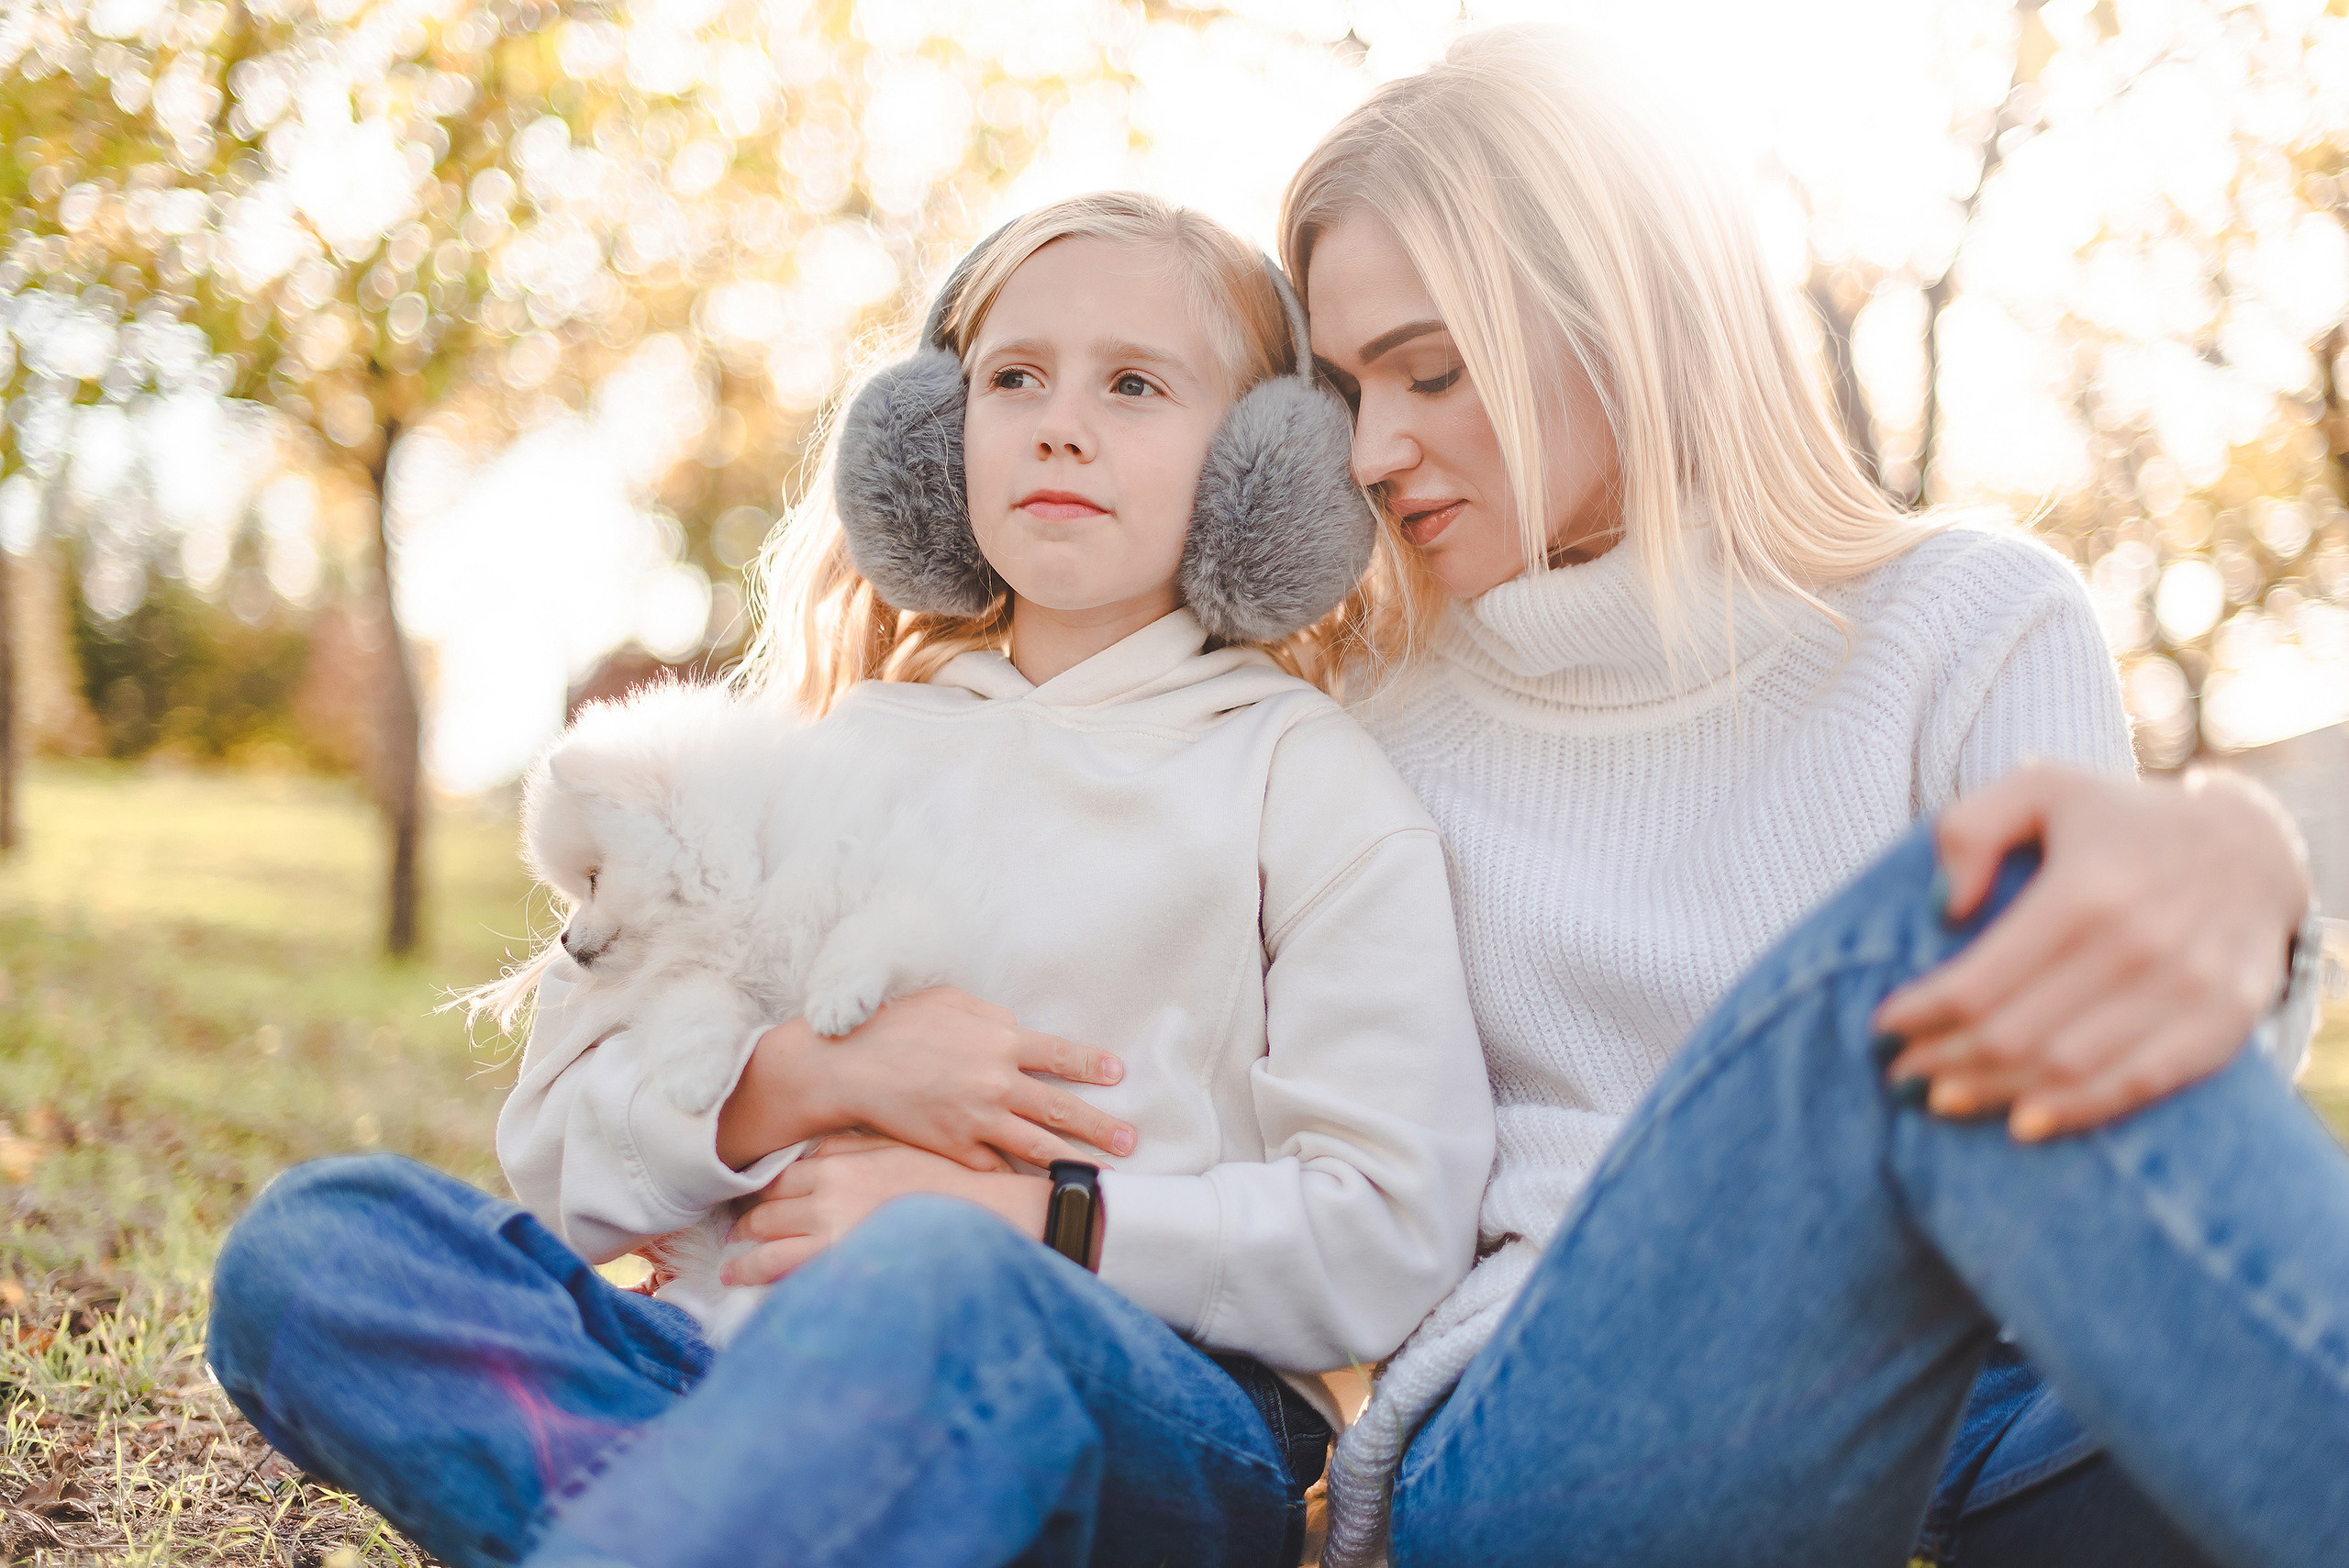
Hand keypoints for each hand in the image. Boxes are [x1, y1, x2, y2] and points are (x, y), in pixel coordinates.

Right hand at [716, 988, 1134, 1172]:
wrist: (846, 1067)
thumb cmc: (894, 1025)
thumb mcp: (949, 1001)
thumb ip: (991, 1016)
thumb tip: (1017, 1029)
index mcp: (999, 1041)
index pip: (1061, 1056)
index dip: (1093, 1066)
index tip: (1117, 1074)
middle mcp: (996, 1084)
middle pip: (1060, 1110)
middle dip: (1100, 1127)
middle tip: (1131, 1139)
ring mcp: (976, 1122)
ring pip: (1038, 1147)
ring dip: (1074, 1161)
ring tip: (1103, 1175)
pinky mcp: (954, 1150)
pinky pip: (995, 1168)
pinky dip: (1017, 1177)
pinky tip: (1038, 1188)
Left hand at [723, 1132, 1047, 1285]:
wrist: (983, 1217)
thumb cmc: (946, 1180)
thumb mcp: (898, 1146)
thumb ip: (850, 1147)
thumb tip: (811, 1152)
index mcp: (838, 1164)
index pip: (781, 1177)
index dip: (763, 1189)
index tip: (754, 1197)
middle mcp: (826, 1197)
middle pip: (768, 1210)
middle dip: (750, 1222)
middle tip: (739, 1230)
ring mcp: (831, 1236)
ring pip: (768, 1246)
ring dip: (746, 1256)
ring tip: (734, 1265)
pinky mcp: (841, 1269)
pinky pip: (787, 1274)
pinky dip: (761, 1276)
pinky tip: (747, 1280)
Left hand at [1874, 763, 2308, 1139]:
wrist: (2251, 845)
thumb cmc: (2120, 819)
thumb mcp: (2038, 788)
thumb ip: (1970, 829)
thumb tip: (1942, 908)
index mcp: (2085, 890)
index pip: (1978, 982)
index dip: (1920, 1014)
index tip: (1881, 1027)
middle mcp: (2140, 943)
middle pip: (2016, 1035)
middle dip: (1943, 1061)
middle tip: (1899, 1073)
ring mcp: (2189, 987)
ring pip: (2068, 1069)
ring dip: (1993, 1092)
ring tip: (1939, 1098)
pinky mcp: (2225, 1021)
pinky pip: (2141, 1084)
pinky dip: (2078, 1112)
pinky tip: (2021, 1123)